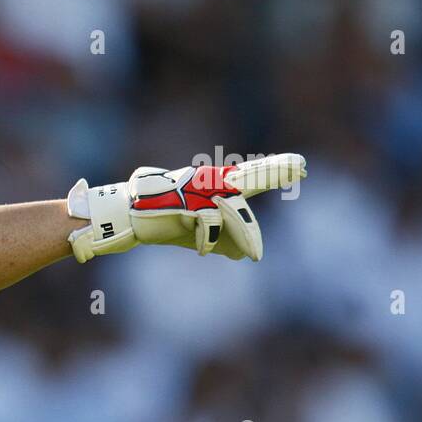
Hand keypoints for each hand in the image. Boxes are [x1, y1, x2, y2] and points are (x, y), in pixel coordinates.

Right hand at [66, 153, 306, 262]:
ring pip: (231, 210)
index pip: (247, 177)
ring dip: (245, 235)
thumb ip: (219, 239)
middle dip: (273, 172)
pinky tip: (203, 253)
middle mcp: (204, 183)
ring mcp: (193, 191)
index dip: (272, 170)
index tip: (299, 166)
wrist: (120, 219)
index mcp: (209, 186)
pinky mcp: (182, 202)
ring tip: (255, 255)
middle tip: (301, 167)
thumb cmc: (155, 223)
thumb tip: (242, 253)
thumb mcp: (192, 232)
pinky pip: (208, 221)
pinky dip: (209, 241)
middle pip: (247, 177)